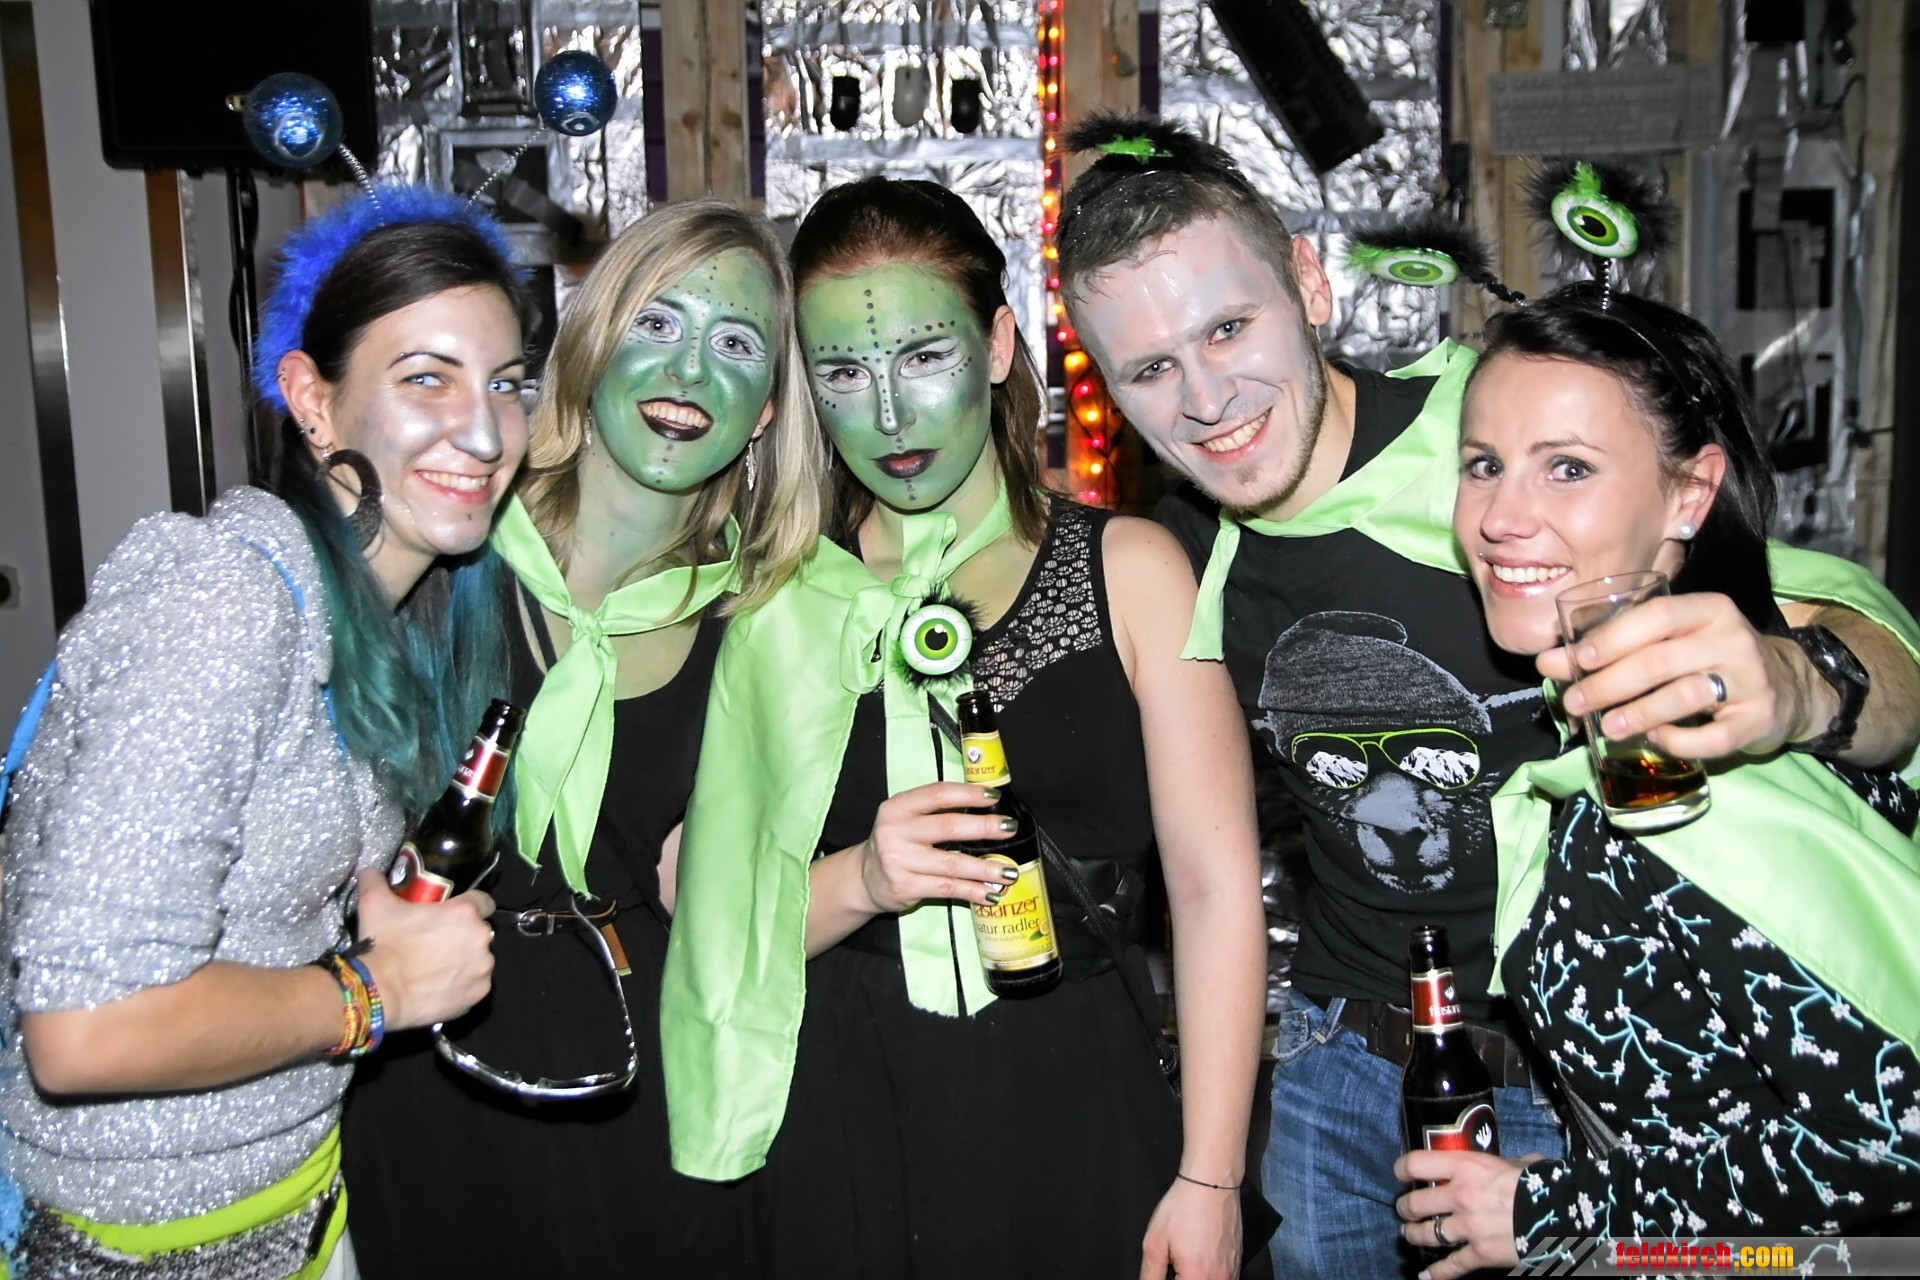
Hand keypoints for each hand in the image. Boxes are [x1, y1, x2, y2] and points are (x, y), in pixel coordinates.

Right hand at [353, 869, 495, 1030]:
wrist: (378, 991)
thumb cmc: (382, 944)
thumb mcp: (374, 903)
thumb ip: (376, 880)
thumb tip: (369, 870)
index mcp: (465, 912)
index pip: (483, 901)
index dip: (469, 906)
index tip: (453, 914)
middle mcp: (481, 937)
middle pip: (479, 932)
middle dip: (464, 935)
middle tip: (437, 943)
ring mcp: (482, 968)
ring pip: (480, 959)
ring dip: (466, 960)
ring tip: (438, 967)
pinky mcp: (478, 993)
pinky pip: (475, 985)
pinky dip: (463, 985)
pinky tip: (441, 986)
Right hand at [850, 782, 1014, 914]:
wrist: (865, 878)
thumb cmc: (896, 843)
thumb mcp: (906, 819)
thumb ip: (936, 811)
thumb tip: (987, 809)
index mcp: (897, 807)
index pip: (937, 794)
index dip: (968, 794)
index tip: (994, 797)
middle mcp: (894, 831)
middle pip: (947, 827)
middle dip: (983, 827)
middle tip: (1009, 829)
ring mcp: (898, 861)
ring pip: (951, 863)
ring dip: (984, 868)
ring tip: (1008, 871)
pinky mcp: (905, 887)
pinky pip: (947, 888)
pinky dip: (972, 891)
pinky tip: (990, 893)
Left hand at [1140, 1176, 1239, 1279]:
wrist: (1211, 1183)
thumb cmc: (1181, 1210)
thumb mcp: (1155, 1243)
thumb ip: (1151, 1275)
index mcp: (1198, 1278)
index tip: (1166, 1271)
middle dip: (1182, 1277)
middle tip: (1174, 1265)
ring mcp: (1233, 1272)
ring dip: (1196, 1277)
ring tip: (1186, 1260)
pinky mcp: (1238, 1262)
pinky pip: (1225, 1279)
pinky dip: (1210, 1275)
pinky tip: (1199, 1260)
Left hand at [1393, 1149, 1534, 1279]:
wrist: (1563, 1215)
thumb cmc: (1543, 1184)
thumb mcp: (1520, 1163)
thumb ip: (1505, 1164)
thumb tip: (1511, 1165)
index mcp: (1466, 1167)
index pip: (1416, 1163)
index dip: (1403, 1169)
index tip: (1401, 1174)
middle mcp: (1460, 1195)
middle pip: (1414, 1203)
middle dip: (1405, 1208)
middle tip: (1405, 1210)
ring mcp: (1468, 1227)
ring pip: (1426, 1234)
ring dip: (1414, 1235)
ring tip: (1410, 1235)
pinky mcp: (1480, 1253)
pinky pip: (1451, 1265)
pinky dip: (1436, 1274)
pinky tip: (1425, 1276)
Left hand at [1540, 593, 1822, 760]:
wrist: (1785, 686)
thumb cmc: (1708, 659)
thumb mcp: (1669, 643)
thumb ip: (1613, 648)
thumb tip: (1546, 660)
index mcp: (1707, 609)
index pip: (1656, 616)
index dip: (1614, 637)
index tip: (1578, 659)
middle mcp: (1732, 638)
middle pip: (1661, 660)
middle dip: (1610, 683)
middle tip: (1575, 702)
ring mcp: (1750, 679)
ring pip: (1685, 695)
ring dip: (1639, 713)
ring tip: (1607, 727)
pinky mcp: (1760, 718)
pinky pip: (1713, 736)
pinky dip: (1679, 741)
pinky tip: (1656, 740)